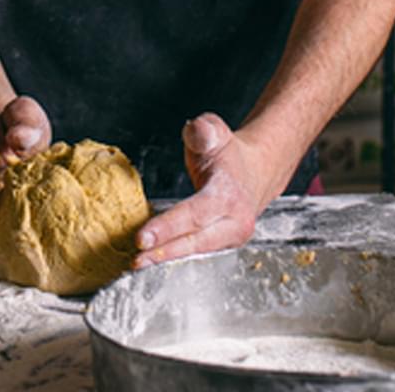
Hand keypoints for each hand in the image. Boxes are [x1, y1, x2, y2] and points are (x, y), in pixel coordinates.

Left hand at [134, 113, 280, 267]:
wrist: (257, 170)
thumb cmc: (229, 154)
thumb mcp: (217, 133)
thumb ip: (204, 131)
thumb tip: (196, 130)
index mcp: (229, 195)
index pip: (195, 214)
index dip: (168, 227)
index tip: (142, 237)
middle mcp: (235, 220)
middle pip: (196, 240)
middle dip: (165, 251)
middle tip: (136, 259)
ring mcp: (232, 236)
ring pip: (197, 250)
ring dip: (167, 258)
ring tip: (139, 263)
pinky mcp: (224, 243)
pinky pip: (197, 251)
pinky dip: (174, 256)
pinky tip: (151, 258)